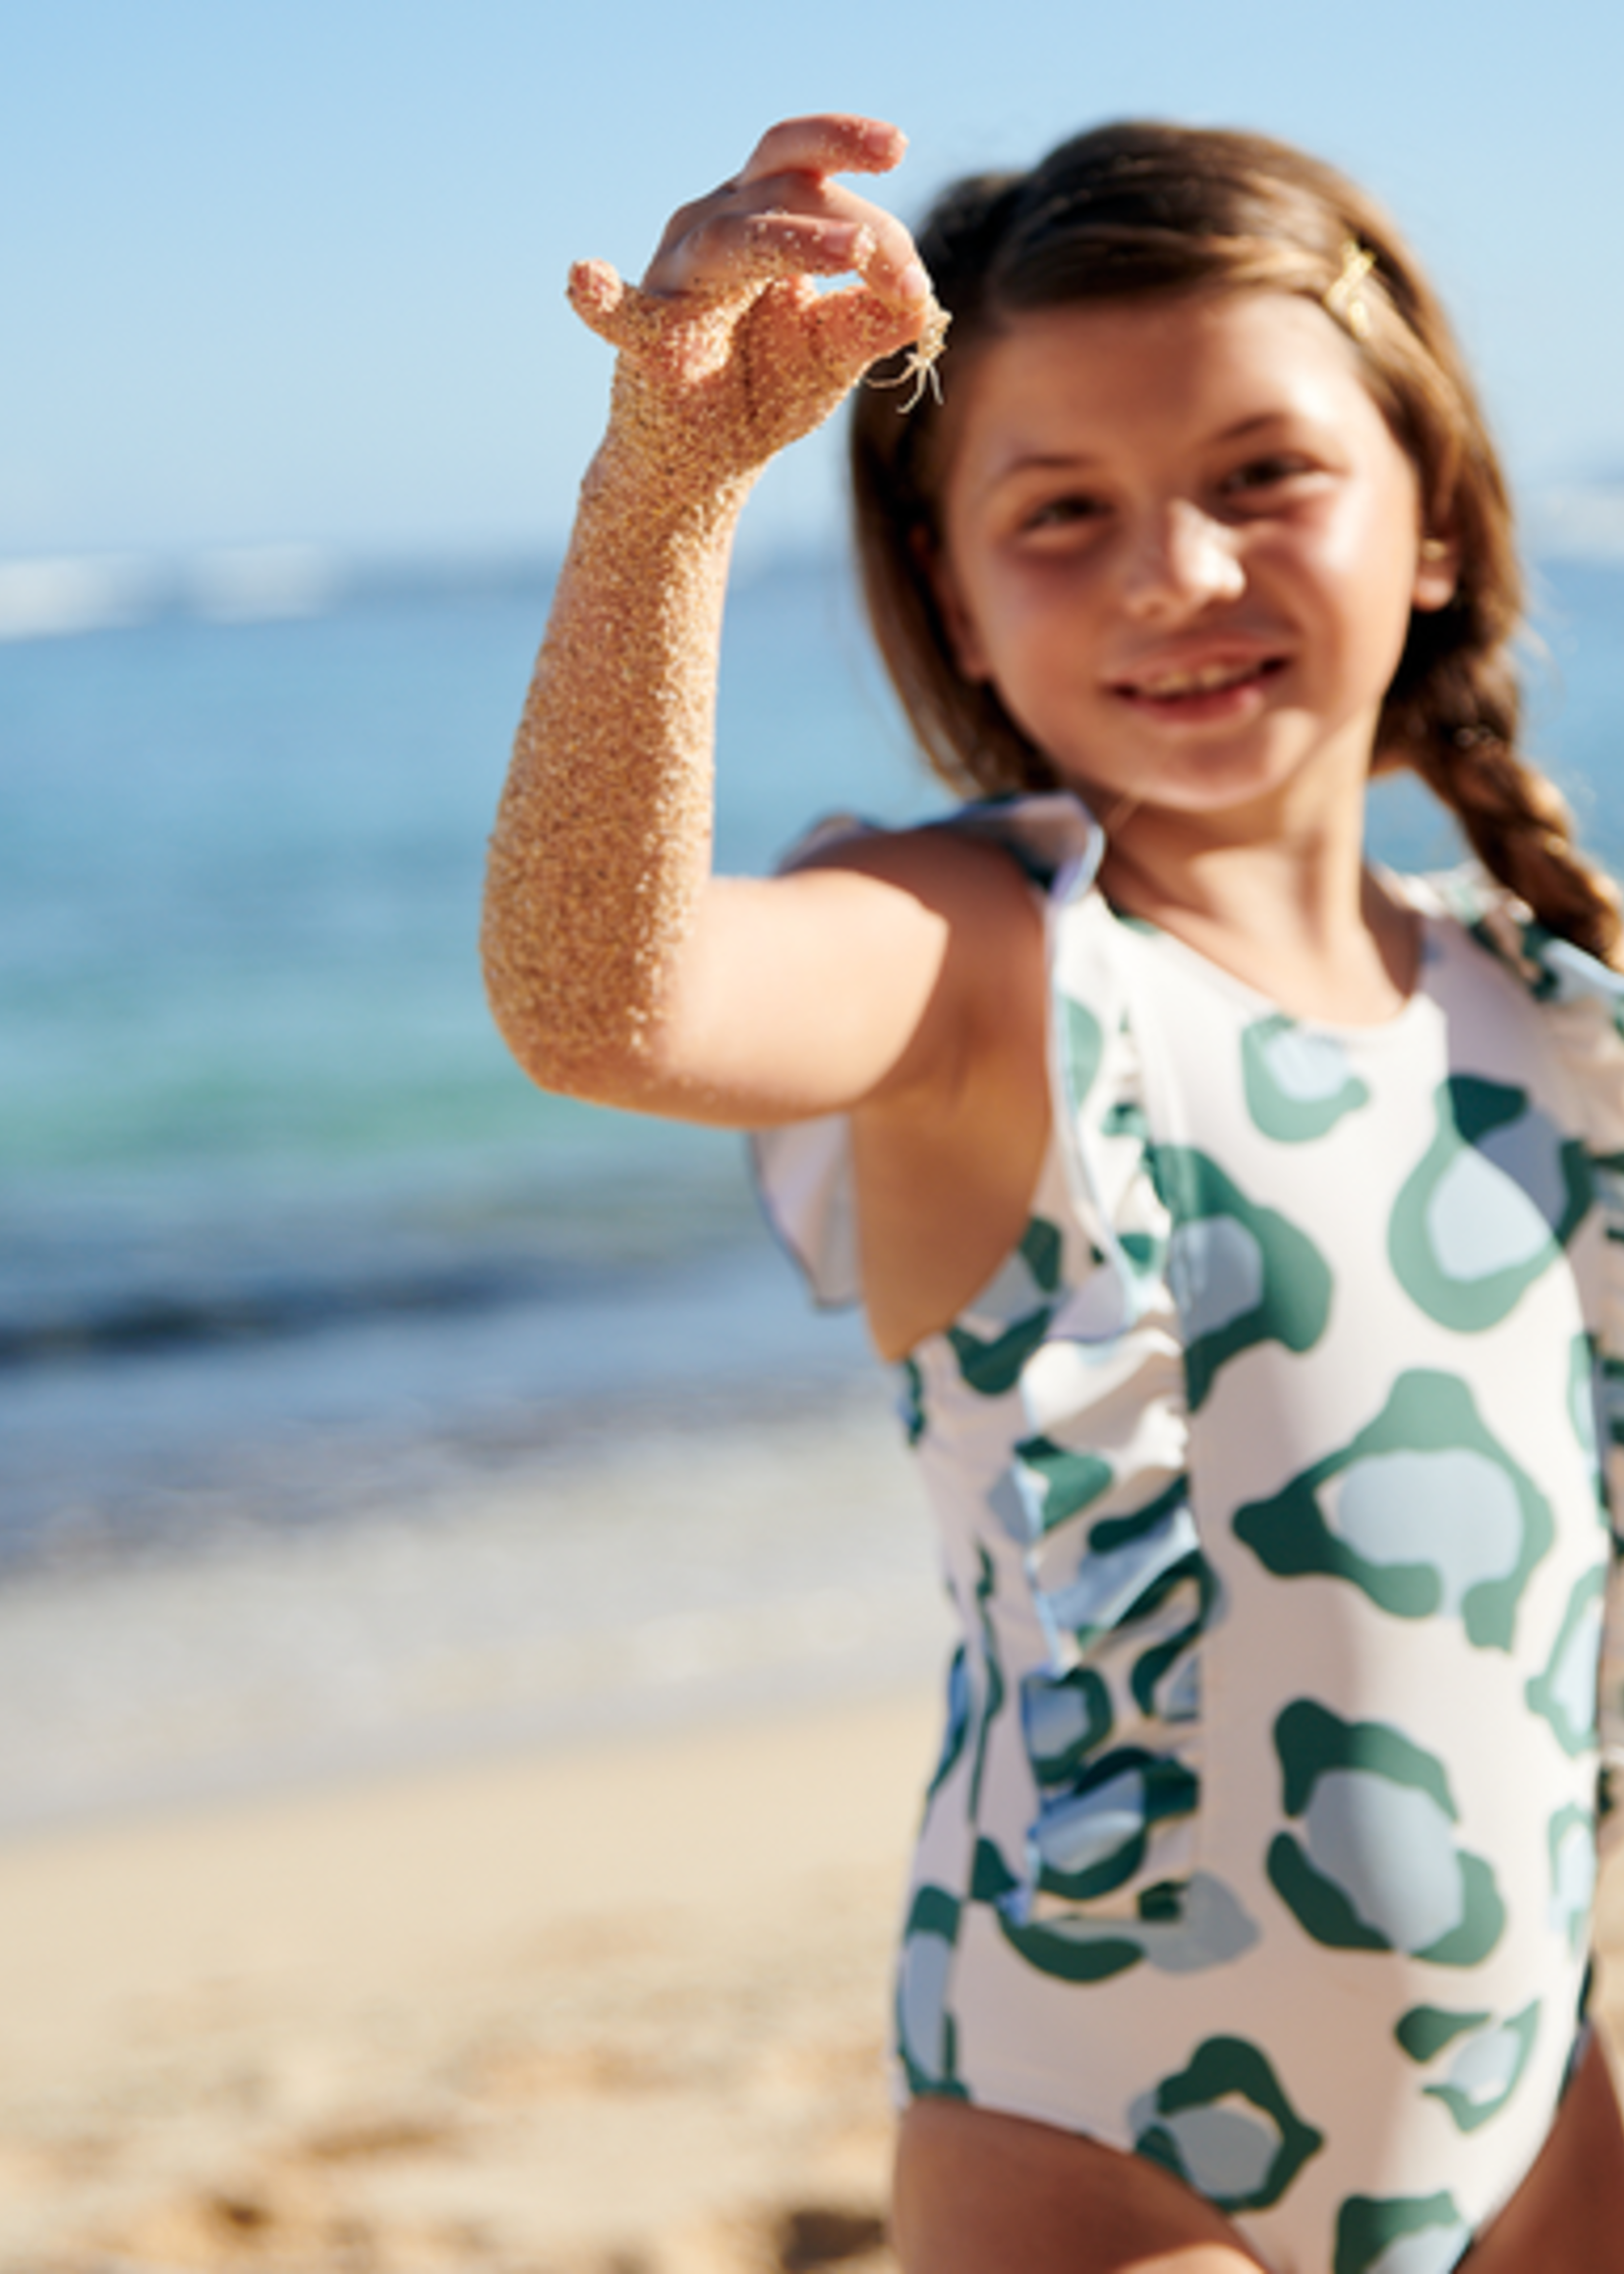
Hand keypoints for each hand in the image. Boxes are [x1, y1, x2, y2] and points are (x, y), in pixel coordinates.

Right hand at [569, 115, 940, 486]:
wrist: (704, 467)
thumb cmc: (763, 392)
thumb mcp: (833, 355)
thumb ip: (872, 322)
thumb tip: (923, 302)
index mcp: (761, 215)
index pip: (817, 179)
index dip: (875, 220)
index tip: (917, 284)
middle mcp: (713, 225)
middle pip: (783, 183)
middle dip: (850, 209)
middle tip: (900, 251)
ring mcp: (674, 276)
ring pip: (734, 238)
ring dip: (798, 240)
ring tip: (857, 254)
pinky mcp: (645, 339)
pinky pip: (618, 315)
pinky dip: (600, 298)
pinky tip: (584, 277)